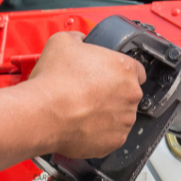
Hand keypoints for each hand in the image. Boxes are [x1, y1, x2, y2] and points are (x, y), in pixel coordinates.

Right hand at [29, 31, 145, 158]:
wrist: (44, 113)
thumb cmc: (54, 81)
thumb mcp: (63, 42)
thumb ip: (79, 39)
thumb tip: (79, 42)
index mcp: (124, 68)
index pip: (136, 70)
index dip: (119, 73)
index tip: (107, 77)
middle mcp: (131, 95)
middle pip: (128, 95)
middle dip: (112, 95)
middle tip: (89, 95)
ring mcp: (124, 120)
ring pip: (120, 117)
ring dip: (107, 115)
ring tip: (83, 112)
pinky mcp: (115, 141)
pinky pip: (111, 136)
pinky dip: (100, 133)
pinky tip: (82, 126)